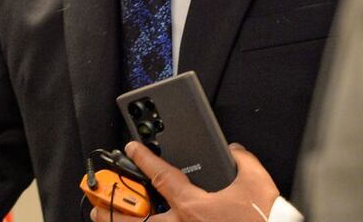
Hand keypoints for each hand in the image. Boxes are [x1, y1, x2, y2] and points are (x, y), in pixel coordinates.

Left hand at [89, 141, 278, 221]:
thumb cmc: (265, 220)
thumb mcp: (258, 184)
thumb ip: (242, 161)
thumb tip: (233, 150)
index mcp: (192, 205)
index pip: (160, 176)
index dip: (142, 159)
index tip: (130, 148)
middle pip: (137, 217)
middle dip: (114, 208)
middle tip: (96, 202)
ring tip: (102, 218)